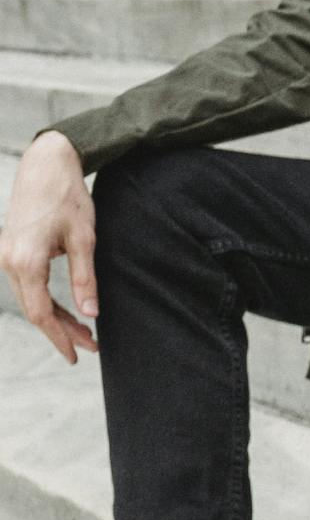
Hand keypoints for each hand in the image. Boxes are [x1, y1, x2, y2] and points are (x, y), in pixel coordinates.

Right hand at [1, 132, 98, 362]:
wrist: (46, 164)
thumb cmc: (68, 198)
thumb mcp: (84, 240)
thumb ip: (85, 279)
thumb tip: (91, 315)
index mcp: (26, 261)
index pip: (41, 313)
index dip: (60, 338)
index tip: (79, 355)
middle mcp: (8, 260)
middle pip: (34, 310)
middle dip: (61, 331)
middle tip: (91, 347)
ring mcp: (5, 254)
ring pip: (30, 298)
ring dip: (55, 317)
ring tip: (85, 333)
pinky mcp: (10, 249)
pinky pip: (27, 284)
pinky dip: (46, 300)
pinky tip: (67, 311)